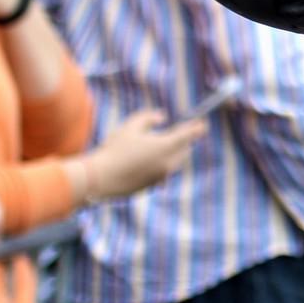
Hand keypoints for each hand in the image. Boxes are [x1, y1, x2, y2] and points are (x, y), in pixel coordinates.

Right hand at [84, 110, 207, 202]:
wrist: (101, 179)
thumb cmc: (115, 149)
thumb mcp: (130, 126)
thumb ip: (149, 117)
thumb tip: (163, 117)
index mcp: (166, 146)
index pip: (189, 135)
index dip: (197, 128)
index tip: (203, 124)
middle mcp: (168, 163)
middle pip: (185, 150)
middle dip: (183, 141)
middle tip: (179, 132)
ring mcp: (162, 176)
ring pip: (176, 162)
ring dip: (174, 153)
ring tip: (162, 145)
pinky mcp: (153, 185)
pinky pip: (164, 171)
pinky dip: (163, 163)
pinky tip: (148, 160)